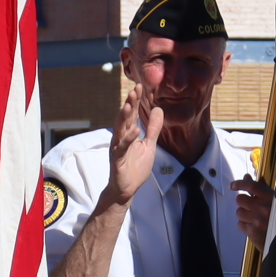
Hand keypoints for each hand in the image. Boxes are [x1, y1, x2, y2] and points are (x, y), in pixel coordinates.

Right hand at [106, 86, 163, 206]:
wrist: (127, 189)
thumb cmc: (135, 167)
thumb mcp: (149, 145)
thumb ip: (152, 128)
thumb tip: (158, 109)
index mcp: (129, 134)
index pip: (132, 114)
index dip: (135, 101)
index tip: (140, 86)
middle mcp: (121, 138)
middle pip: (125, 118)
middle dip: (129, 104)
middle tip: (134, 90)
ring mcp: (118, 148)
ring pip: (120, 130)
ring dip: (124, 117)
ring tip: (129, 104)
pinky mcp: (117, 160)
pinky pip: (122, 148)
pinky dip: (128, 139)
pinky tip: (135, 131)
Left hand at [231, 175, 274, 246]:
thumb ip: (261, 189)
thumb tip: (246, 177)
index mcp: (272, 198)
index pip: (252, 186)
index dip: (240, 184)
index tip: (233, 185)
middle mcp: (263, 208)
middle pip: (240, 199)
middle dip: (243, 202)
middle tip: (250, 206)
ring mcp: (257, 221)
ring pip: (239, 212)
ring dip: (244, 214)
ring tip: (255, 218)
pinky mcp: (253, 233)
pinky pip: (240, 224)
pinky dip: (245, 225)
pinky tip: (255, 227)